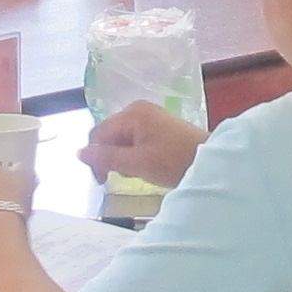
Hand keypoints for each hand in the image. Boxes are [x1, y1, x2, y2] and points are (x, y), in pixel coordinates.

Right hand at [84, 102, 204, 190]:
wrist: (211, 160)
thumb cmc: (174, 161)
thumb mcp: (136, 163)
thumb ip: (106, 158)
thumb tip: (79, 153)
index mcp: (131, 114)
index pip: (98, 135)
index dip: (96, 159)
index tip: (104, 182)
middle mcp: (138, 109)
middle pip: (110, 135)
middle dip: (113, 157)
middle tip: (128, 176)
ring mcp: (150, 116)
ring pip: (123, 139)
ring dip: (125, 157)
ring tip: (141, 171)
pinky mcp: (160, 125)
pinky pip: (137, 139)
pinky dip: (137, 154)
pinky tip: (149, 165)